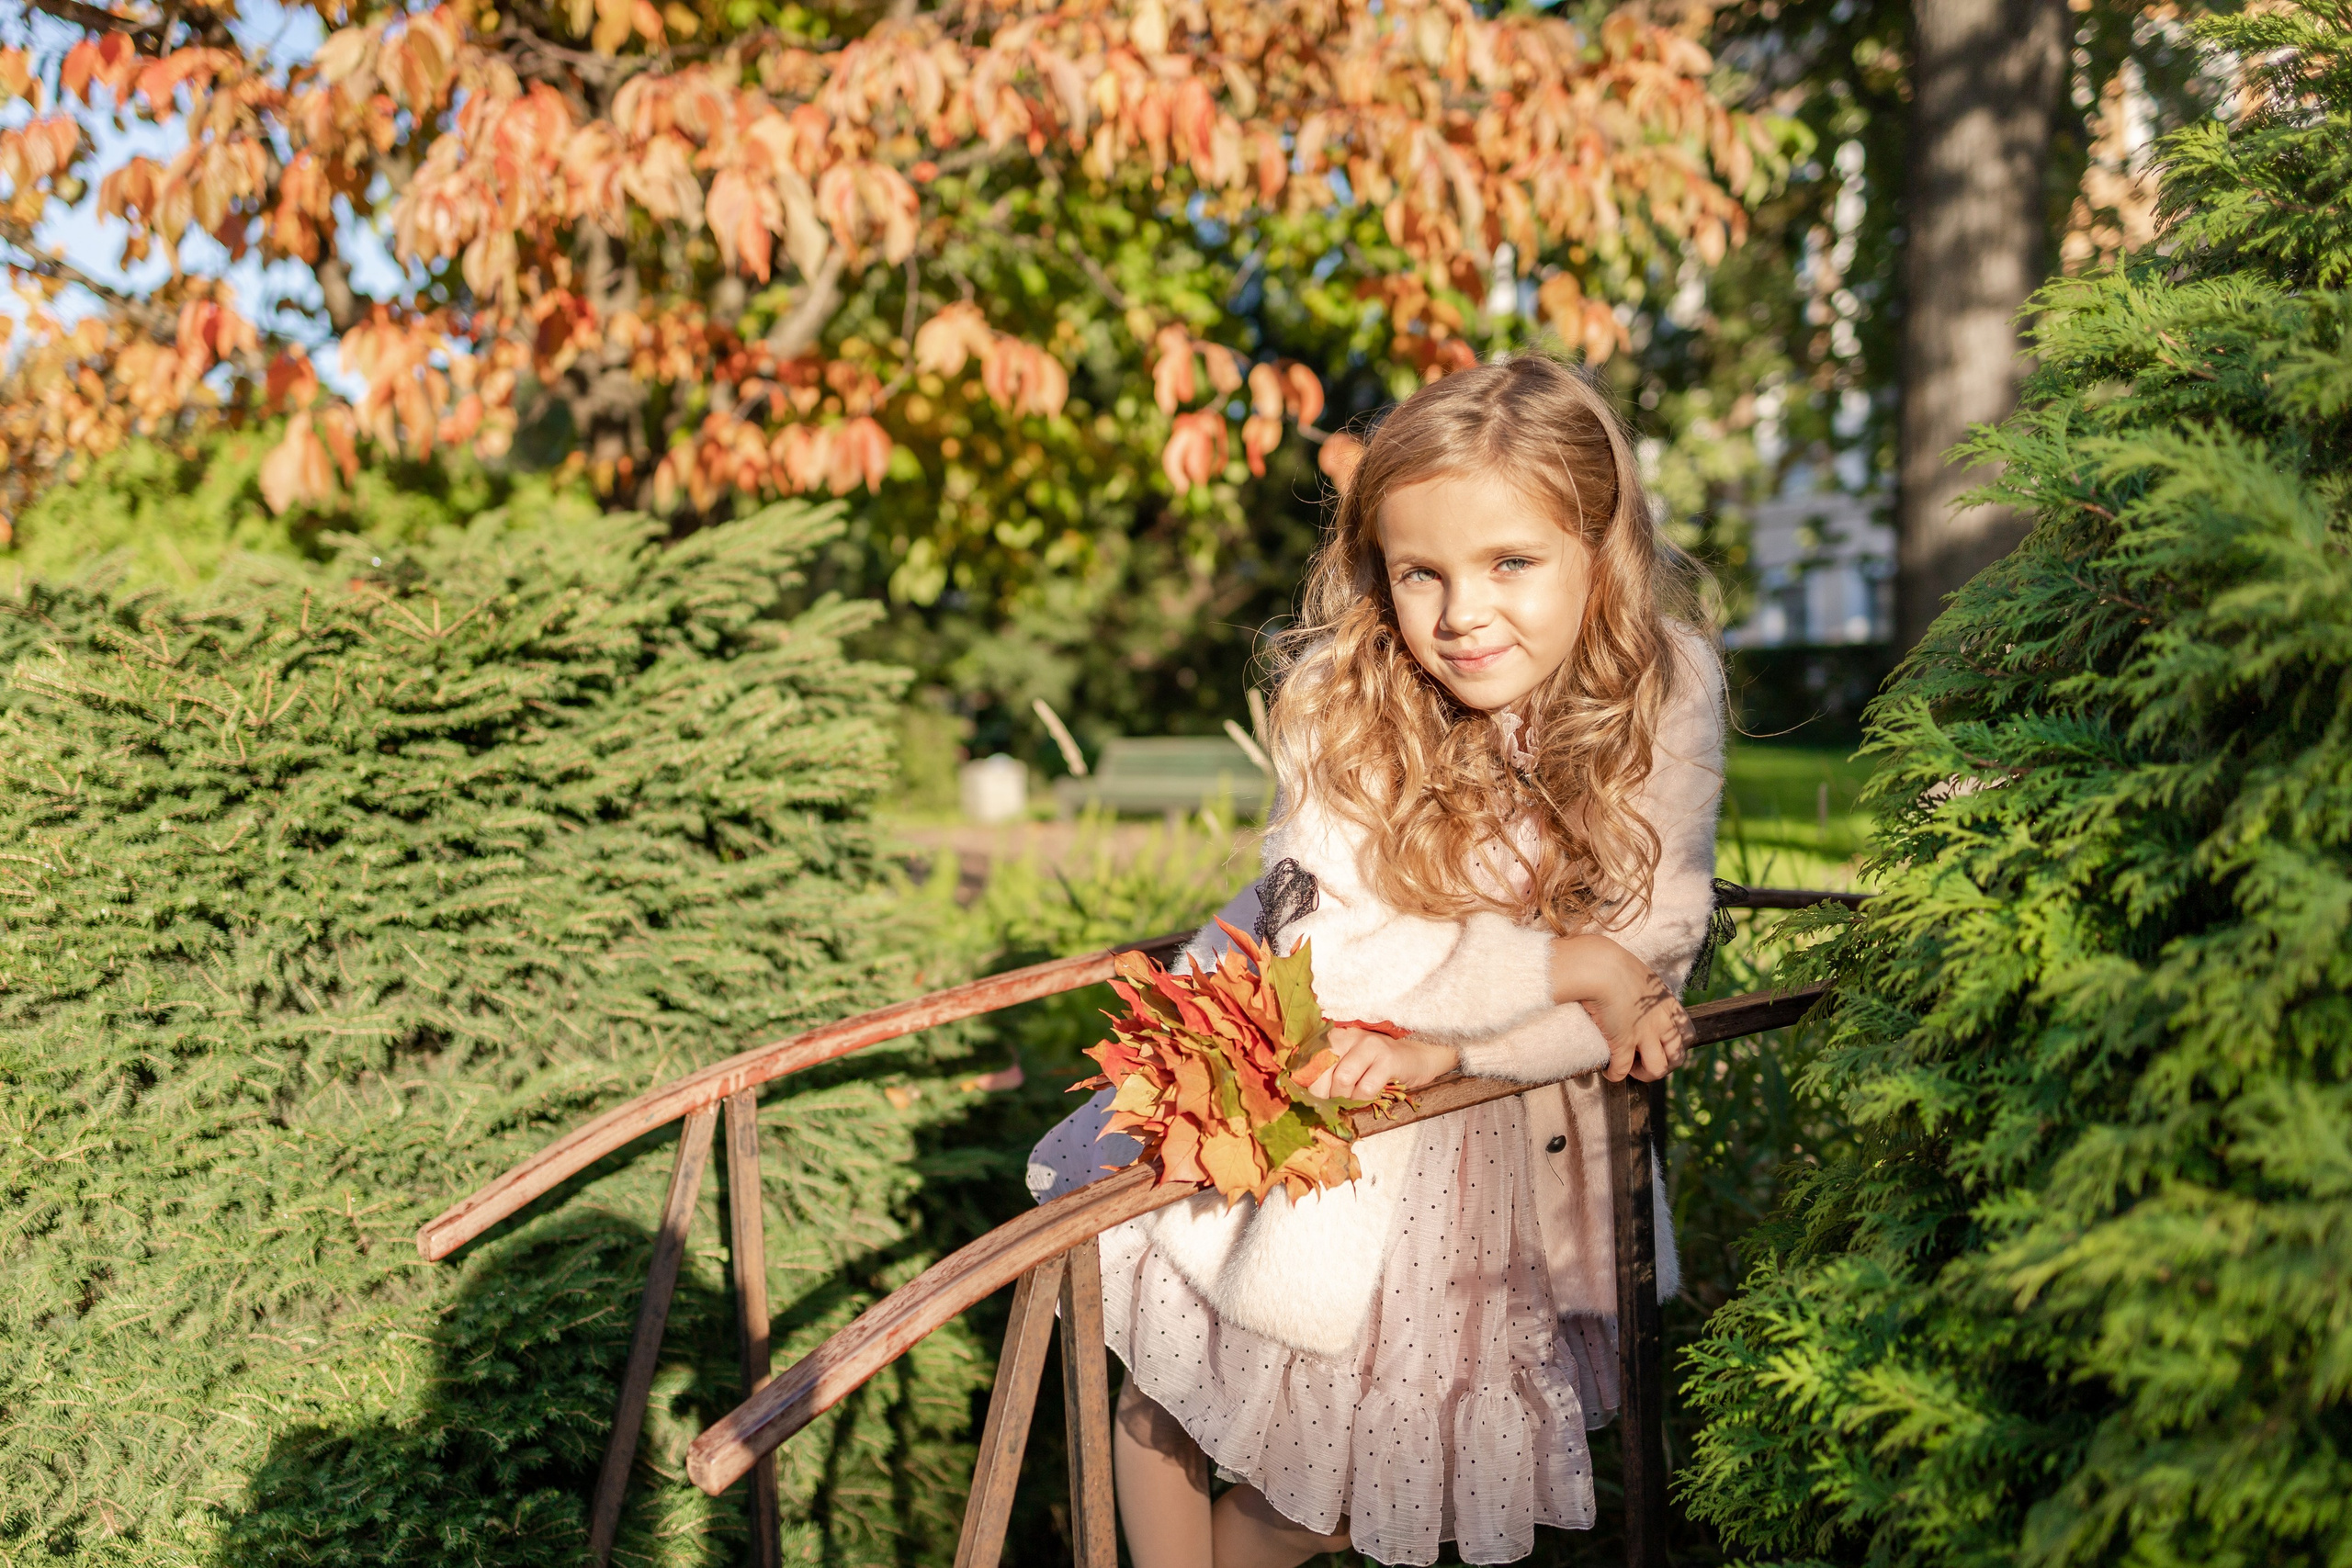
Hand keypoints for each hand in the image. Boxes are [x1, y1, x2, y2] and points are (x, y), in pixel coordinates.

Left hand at [1307, 1026, 1457, 1099]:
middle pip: (1321, 1069)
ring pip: (1342, 1079)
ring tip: (1352, 1099)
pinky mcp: (1388, 1059)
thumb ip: (1328, 1071)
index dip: (1305, 1081)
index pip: (1308, 1058)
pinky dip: (1363, 1100)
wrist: (1418, 1057)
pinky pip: (1365, 1089)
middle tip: (1331, 1103)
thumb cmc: (1377, 1065)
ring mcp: (1370, 1045)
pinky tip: (1368, 1097)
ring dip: (1345, 1098)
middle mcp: (1349, 1036)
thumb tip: (1304, 1094)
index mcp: (1335, 1036)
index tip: (1308, 1097)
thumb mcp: (1350, 1062)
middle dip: (1322, 1094)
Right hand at [1548, 933, 1695, 1083]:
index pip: (1688, 1035)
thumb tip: (1632, 998)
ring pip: (1657, 1069)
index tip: (1658, 1044)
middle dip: (1663, 1064)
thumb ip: (1643, 993)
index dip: (1675, 1045)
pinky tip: (1607, 1070)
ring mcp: (1644, 1034)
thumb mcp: (1639, 976)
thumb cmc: (1611, 964)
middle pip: (1677, 1057)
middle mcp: (1661, 1022)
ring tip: (1629, 1068)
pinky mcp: (1623, 1043)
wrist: (1598, 967)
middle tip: (1644, 1061)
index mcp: (1667, 1004)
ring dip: (1643, 1073)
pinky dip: (1614, 1075)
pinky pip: (1622, 1071)